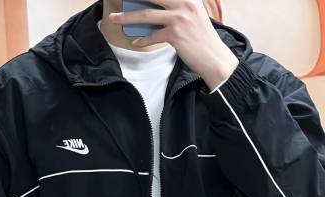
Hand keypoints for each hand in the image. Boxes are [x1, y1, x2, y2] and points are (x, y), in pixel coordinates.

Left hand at [109, 0, 238, 90]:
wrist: (214, 58)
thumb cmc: (202, 38)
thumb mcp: (194, 15)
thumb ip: (179, 6)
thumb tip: (155, 8)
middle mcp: (184, 3)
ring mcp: (180, 18)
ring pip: (146, 14)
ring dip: (127, 17)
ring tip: (114, 18)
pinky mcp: (176, 35)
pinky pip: (152, 36)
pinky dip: (142, 40)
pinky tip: (135, 42)